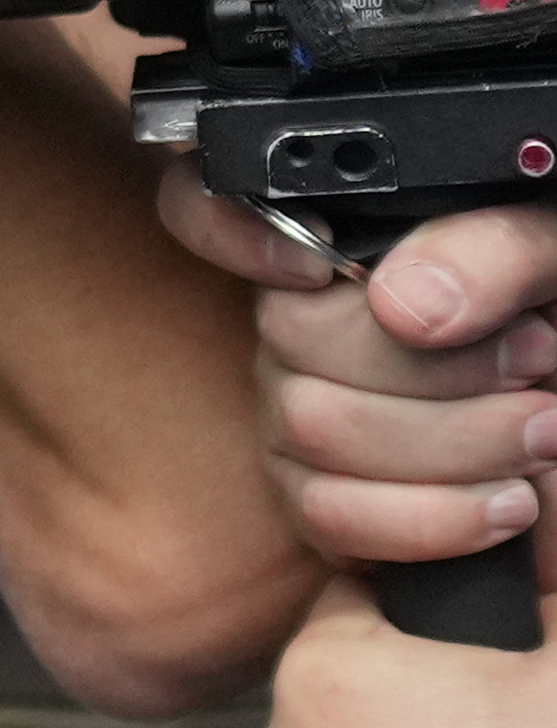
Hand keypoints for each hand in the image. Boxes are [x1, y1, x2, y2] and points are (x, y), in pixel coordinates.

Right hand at [150, 177, 556, 575]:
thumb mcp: (554, 252)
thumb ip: (495, 249)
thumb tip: (406, 302)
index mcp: (348, 246)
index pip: (207, 209)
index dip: (226, 232)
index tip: (315, 268)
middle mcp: (301, 329)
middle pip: (289, 337)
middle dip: (431, 367)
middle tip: (536, 366)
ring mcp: (299, 418)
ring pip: (312, 429)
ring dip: (452, 444)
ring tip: (544, 435)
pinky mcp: (325, 504)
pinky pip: (328, 516)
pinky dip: (430, 518)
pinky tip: (509, 501)